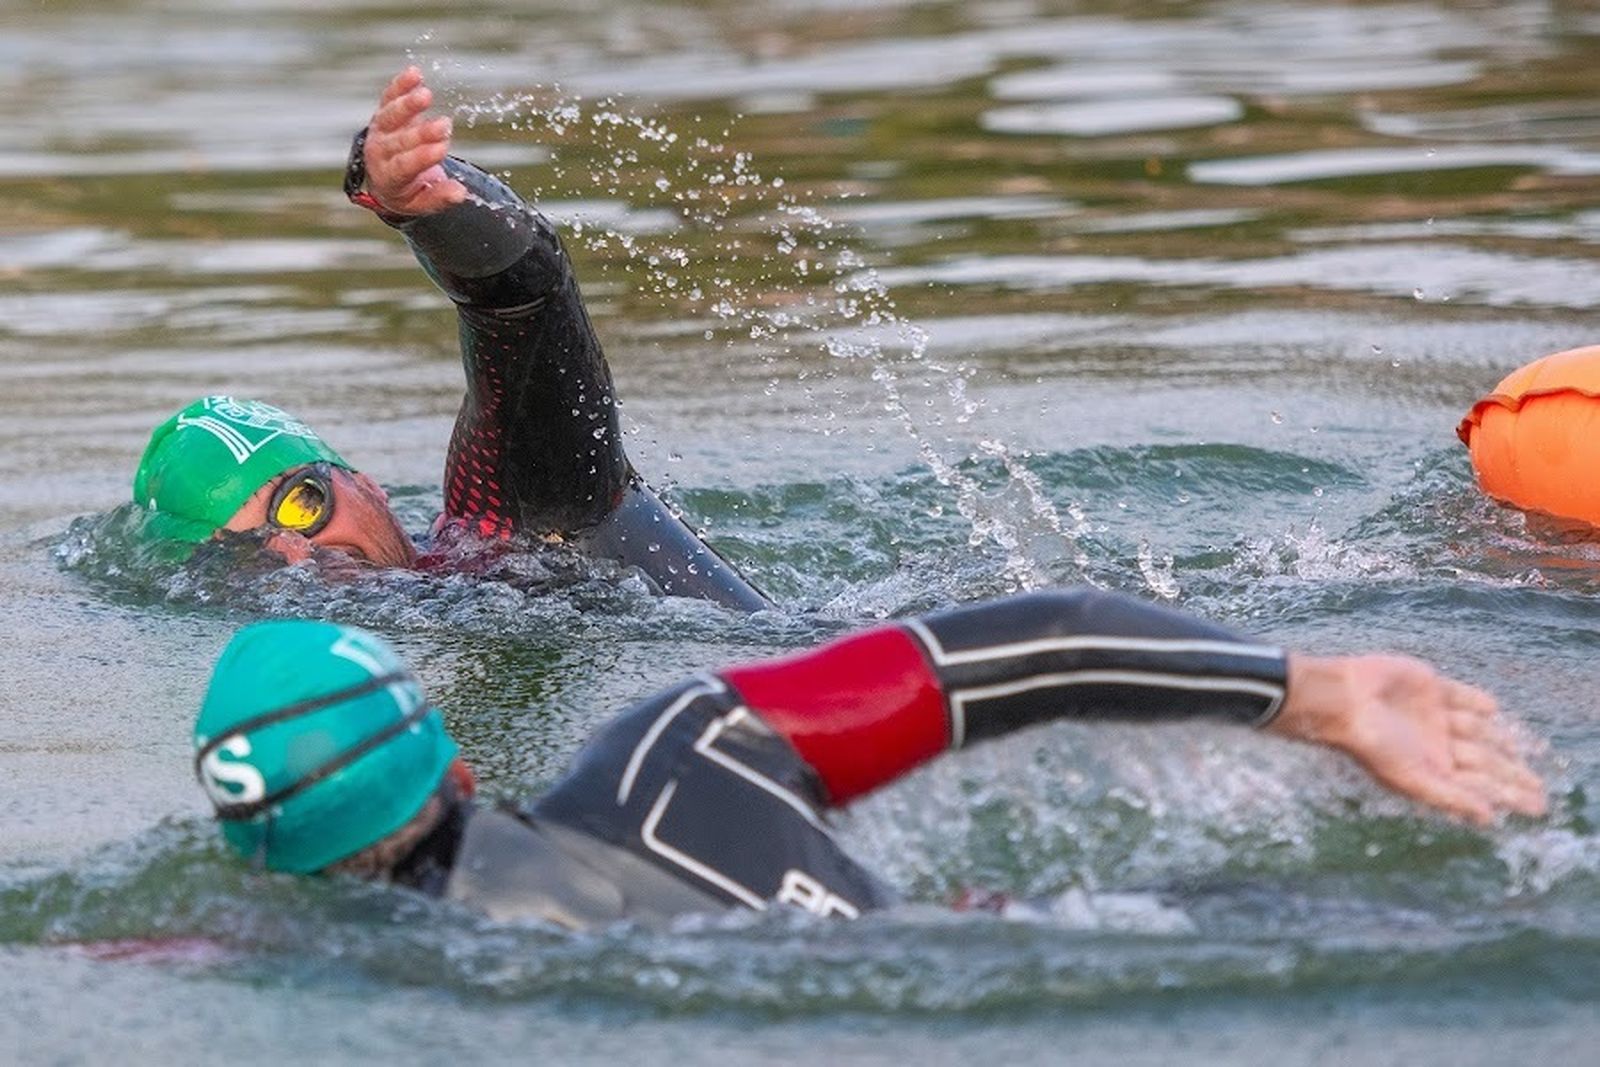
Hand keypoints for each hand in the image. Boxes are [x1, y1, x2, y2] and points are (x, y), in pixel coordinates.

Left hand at [362, 66, 466, 216]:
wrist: (384, 176)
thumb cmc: (409, 191)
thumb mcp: (423, 201)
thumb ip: (440, 197)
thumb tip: (461, 193)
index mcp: (388, 177)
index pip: (404, 166)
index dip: (422, 157)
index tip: (442, 149)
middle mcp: (379, 152)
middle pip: (400, 140)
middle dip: (422, 133)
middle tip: (445, 126)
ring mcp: (379, 130)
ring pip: (391, 115)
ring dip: (408, 104)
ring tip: (426, 95)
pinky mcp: (383, 113)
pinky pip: (389, 97)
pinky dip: (401, 85)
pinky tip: (415, 73)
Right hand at [1269, 654, 1546, 825]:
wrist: (1344, 700)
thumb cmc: (1371, 744)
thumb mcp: (1411, 777)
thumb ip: (1450, 797)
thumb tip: (1489, 818)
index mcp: (1431, 767)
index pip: (1478, 784)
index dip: (1507, 795)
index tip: (1536, 808)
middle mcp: (1435, 743)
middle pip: (1484, 760)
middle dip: (1511, 775)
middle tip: (1540, 791)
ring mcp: (1434, 715)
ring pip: (1477, 730)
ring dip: (1501, 740)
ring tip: (1522, 749)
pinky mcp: (1430, 687)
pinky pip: (1460, 696)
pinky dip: (1477, 702)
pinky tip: (1494, 709)